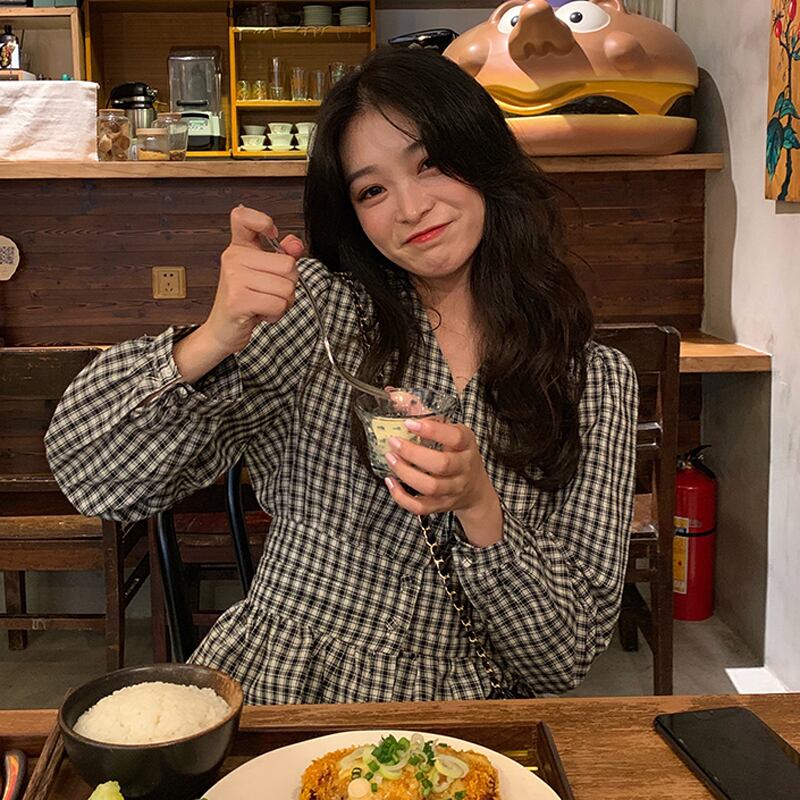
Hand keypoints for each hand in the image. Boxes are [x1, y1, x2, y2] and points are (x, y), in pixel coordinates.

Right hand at [203, 205, 304, 356]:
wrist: (223, 329)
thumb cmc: (246, 300)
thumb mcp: (266, 274)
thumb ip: (284, 255)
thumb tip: (295, 245)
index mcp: (239, 248)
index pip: (242, 216)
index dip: (262, 220)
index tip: (271, 234)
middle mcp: (233, 259)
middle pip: (288, 265)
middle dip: (289, 284)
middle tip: (270, 291)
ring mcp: (233, 279)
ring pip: (286, 287)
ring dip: (284, 302)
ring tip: (265, 303)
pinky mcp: (238, 301)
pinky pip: (278, 304)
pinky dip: (277, 314)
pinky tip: (262, 313)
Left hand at [383, 418, 503, 546]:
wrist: (475, 489)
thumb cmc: (459, 454)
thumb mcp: (454, 433)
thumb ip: (429, 418)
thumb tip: (395, 396)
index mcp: (466, 445)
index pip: (454, 438)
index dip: (432, 430)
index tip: (409, 423)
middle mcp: (463, 468)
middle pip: (441, 465)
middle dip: (413, 453)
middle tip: (394, 442)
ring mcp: (453, 489)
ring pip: (430, 487)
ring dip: (406, 473)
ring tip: (390, 458)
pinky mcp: (441, 505)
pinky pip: (421, 507)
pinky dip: (402, 497)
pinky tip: (390, 481)